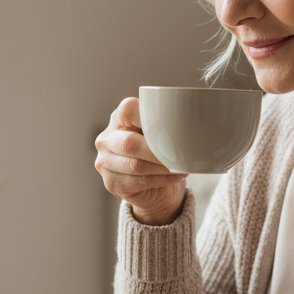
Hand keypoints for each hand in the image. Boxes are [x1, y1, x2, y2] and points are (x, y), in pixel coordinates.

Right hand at [95, 97, 186, 225]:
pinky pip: (137, 182)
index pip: (129, 110)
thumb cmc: (157, 150)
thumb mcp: (159, 133)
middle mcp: (106, 139)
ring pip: (135, 165)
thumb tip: (189, 128)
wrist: (152, 183)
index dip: (151, 119)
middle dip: (159, 152)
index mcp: (118, 118)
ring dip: (162, 168)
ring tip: (181, 167)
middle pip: (130, 143)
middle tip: (180, 155)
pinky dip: (161, 179)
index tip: (172, 129)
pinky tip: (175, 176)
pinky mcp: (111, 183)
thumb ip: (165, 125)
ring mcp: (105, 162)